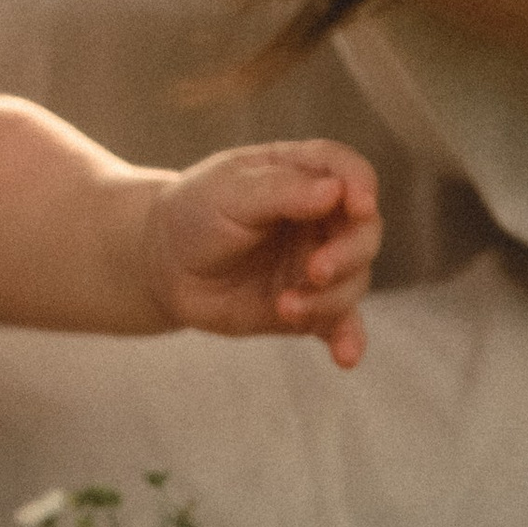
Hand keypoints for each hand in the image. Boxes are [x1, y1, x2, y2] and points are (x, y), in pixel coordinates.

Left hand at [145, 142, 381, 367]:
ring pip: (355, 279)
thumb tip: (336, 190)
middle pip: (363, 230)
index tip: (360, 207)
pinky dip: (349, 339)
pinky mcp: (310, 307)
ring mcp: (318, 263)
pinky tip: (346, 356)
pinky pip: (341, 324)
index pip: (348, 170)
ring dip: (330, 297)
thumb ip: (281, 190)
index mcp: (300, 174)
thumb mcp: (227, 193)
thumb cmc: (194, 215)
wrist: (164, 268)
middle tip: (316, 271)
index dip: (362, 185)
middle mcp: (319, 218)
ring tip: (286, 306)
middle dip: (349, 252)